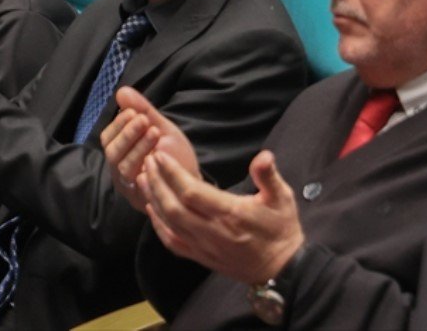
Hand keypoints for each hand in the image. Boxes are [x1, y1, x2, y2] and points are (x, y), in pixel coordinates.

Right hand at [99, 87, 198, 211]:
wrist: (192, 181)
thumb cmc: (174, 154)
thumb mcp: (161, 127)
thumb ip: (143, 110)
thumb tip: (122, 91)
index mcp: (122, 152)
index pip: (108, 137)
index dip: (118, 124)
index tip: (133, 112)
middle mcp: (120, 169)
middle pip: (112, 152)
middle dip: (127, 134)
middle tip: (143, 120)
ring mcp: (129, 186)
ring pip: (122, 167)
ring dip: (138, 147)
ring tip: (154, 132)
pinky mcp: (141, 199)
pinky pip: (137, 185)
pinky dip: (146, 168)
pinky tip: (158, 155)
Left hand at [142, 148, 305, 285]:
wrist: (281, 269)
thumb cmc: (281, 229)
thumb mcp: (282, 197)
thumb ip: (268, 176)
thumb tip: (263, 156)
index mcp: (231, 213)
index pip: (192, 192)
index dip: (172, 174)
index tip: (160, 156)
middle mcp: (213, 231)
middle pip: (174, 207)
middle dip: (157, 183)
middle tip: (147, 162)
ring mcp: (204, 246)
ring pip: (169, 224)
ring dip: (153, 200)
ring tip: (144, 179)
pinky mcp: (201, 257)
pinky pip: (172, 242)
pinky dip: (158, 226)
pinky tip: (152, 210)